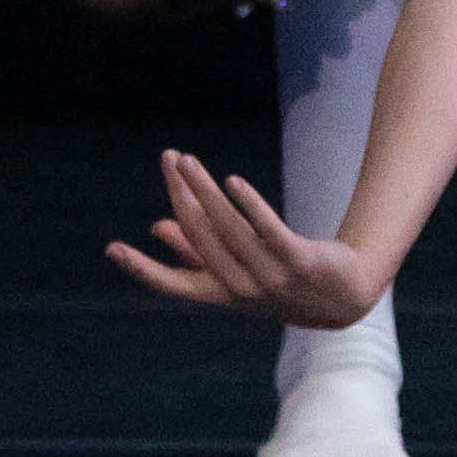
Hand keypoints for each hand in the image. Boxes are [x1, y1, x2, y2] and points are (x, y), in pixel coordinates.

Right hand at [105, 149, 386, 327]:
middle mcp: (240, 289)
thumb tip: (159, 225)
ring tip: (187, 161)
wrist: (345, 298)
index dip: (142, 268)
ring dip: (205, 190)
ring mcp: (269, 276)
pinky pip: (269, 229)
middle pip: (201, 237)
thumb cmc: (281, 282)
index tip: (112, 248)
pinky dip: (249, 205)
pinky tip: (232, 180)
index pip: (173, 284)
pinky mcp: (298, 259)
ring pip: (229, 229)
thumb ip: (198, 251)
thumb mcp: (238, 272)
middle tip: (168, 158)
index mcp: (220, 295)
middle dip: (181, 195)